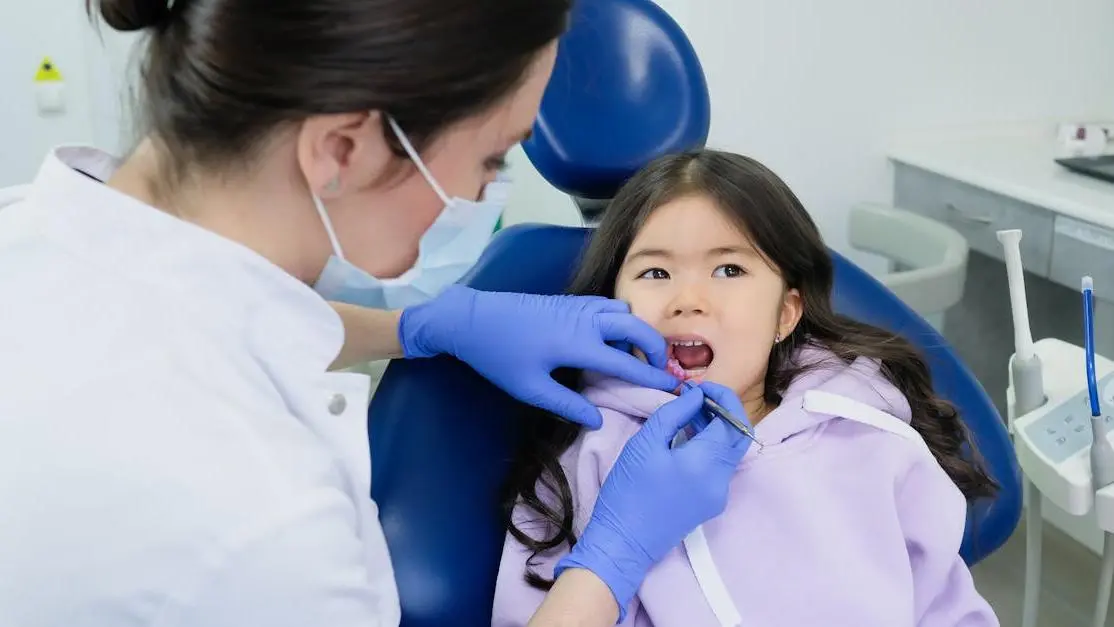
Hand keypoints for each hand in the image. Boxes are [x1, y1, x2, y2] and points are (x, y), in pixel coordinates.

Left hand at [397, 285, 678, 427]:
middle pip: (635, 327)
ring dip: (635, 331)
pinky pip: (606, 305)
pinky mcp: (568, 301)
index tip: (671, 387)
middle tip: (657, 369)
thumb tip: (598, 419)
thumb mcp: (530, 388)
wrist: (471, 319)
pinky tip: (609, 338)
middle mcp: (584, 320)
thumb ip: (566, 404)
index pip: (625, 362)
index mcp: (577, 344)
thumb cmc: (498, 356)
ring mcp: (577, 307)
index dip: (651, 376)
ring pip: (622, 311)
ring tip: (632, 356)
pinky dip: (619, 319)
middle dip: (654, 347)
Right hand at [553, 382, 751, 614]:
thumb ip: (673, 414)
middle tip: (699, 397)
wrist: (623, 542)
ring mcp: (719, 494)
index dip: (719, 397)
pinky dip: (710, 446)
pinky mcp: (710, 503)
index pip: (730, 420)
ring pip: (731, 452)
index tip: (696, 387)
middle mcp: (722, 479)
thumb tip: (696, 396)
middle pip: (740, 436)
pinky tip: (686, 438)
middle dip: (725, 411)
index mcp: (707, 463)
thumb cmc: (628, 491)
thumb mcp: (644, 444)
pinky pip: (719, 467)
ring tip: (688, 413)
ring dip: (717, 428)